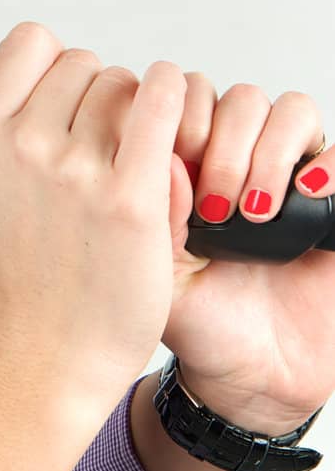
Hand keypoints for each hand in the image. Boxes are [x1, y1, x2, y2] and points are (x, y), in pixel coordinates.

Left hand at [162, 75, 334, 435]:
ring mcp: (291, 175)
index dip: (181, 115)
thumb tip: (163, 153)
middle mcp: (242, 157)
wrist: (253, 378)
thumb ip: (154, 210)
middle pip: (240, 98)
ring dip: (270, 151)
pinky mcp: (332, 203)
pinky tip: (306, 192)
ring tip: (254, 211)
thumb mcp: (158, 267)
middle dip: (226, 143)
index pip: (189, 93)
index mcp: (191, 160)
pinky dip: (328, 162)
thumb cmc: (200, 319)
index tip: (172, 162)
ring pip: (289, 111)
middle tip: (214, 204)